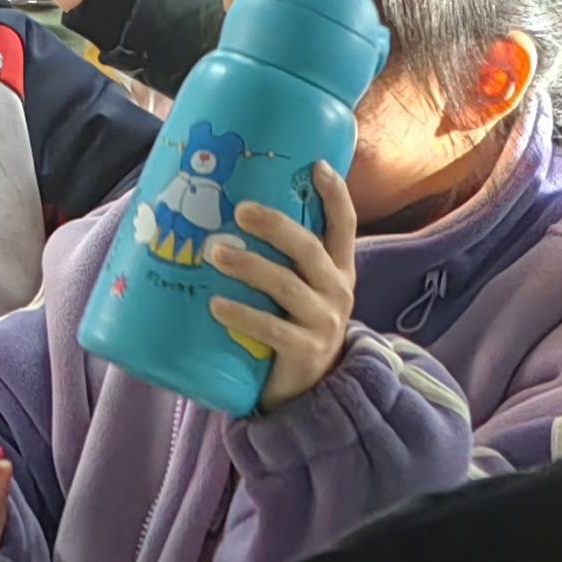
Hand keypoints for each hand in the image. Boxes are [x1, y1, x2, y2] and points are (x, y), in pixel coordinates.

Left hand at [202, 162, 358, 407]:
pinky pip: (272, 328)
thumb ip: (283, 261)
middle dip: (275, 225)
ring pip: (287, 285)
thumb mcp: (299, 293)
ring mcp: (324, 323)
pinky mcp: (305, 353)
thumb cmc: (292, 329)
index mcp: (338, 271)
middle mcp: (337, 292)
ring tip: (216, 255)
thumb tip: (228, 216)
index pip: (345, 226)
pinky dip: (242, 315)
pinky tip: (216, 306)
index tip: (318, 167)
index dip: (335, 196)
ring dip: (250, 267)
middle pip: (309, 249)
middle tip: (240, 212)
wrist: (307, 394)